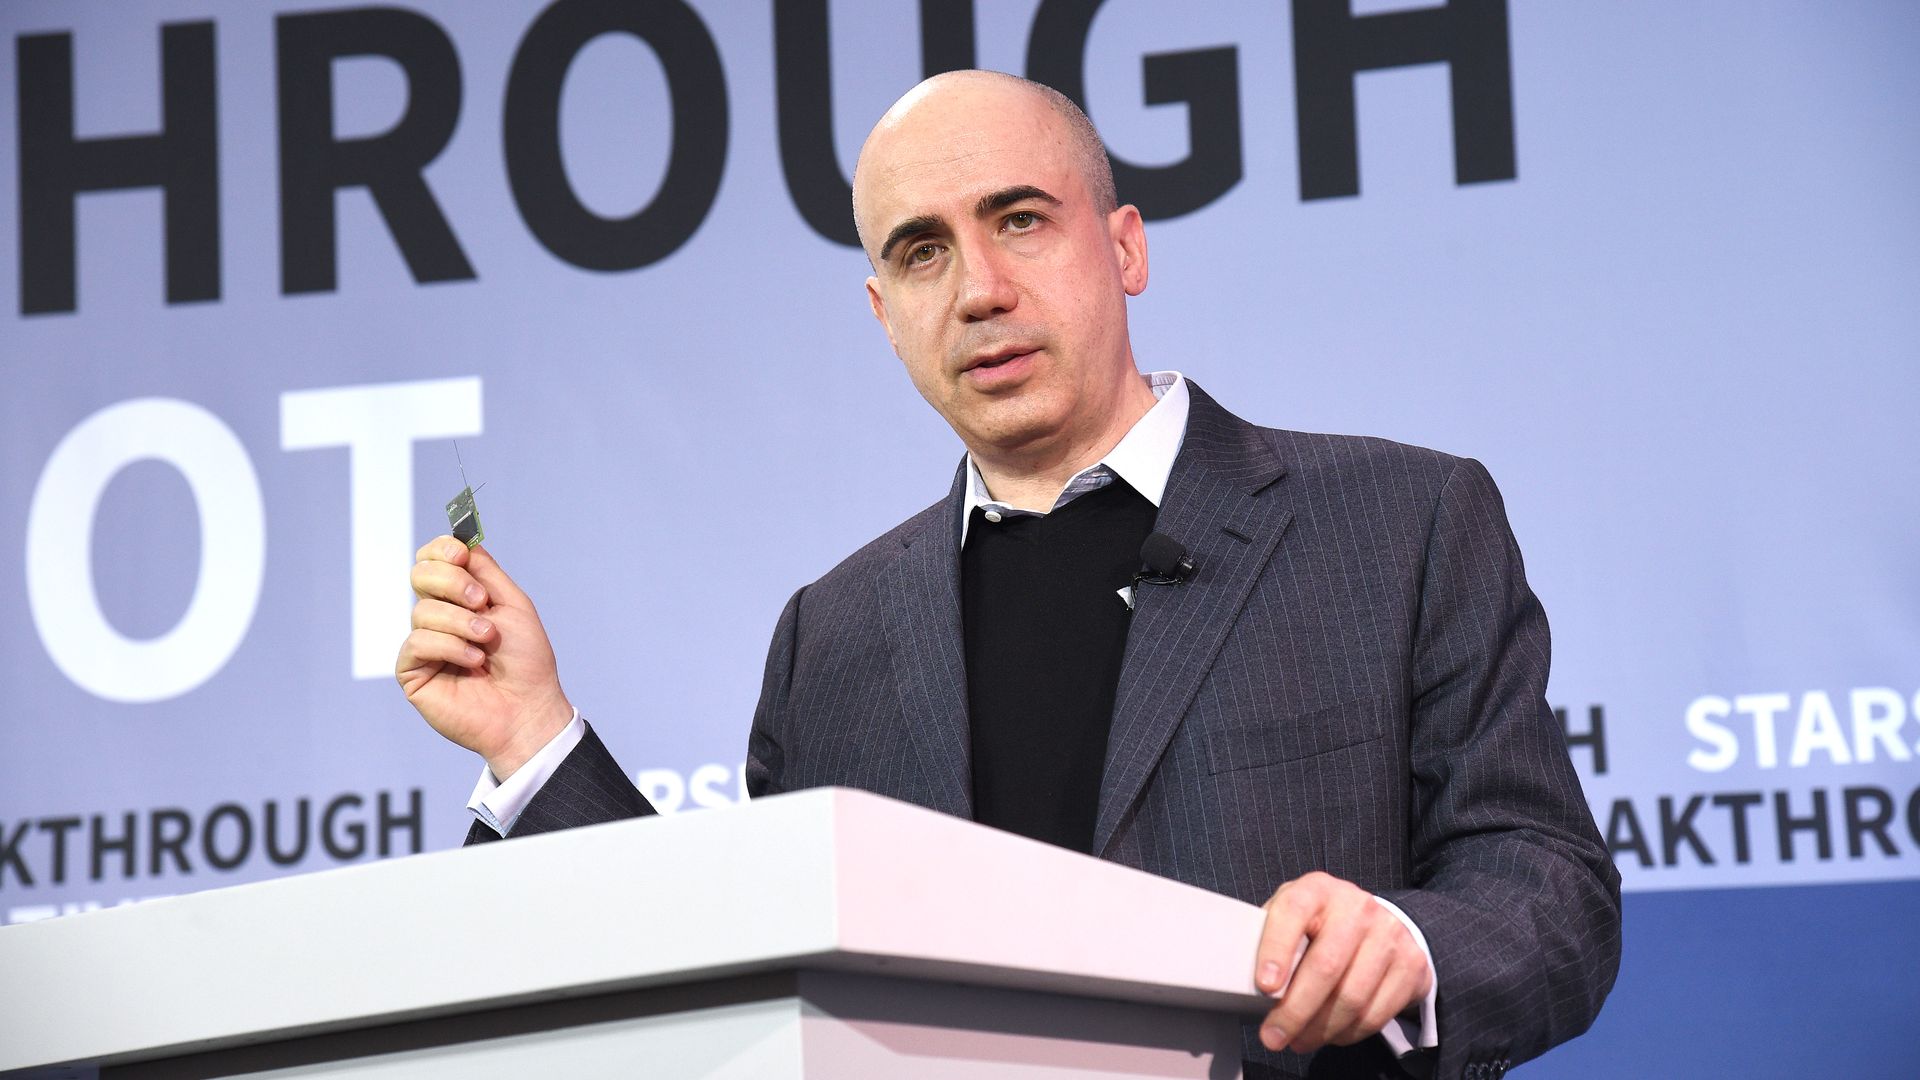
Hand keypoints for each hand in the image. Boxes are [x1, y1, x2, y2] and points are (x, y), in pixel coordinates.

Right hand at [396, 536, 571, 778]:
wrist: (529, 708)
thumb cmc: (526, 662)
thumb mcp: (512, 605)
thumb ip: (485, 573)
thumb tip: (463, 541)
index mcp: (460, 599)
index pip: (433, 560)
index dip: (441, 550)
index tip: (461, 554)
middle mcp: (438, 618)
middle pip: (419, 575)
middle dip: (451, 581)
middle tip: (481, 601)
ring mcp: (423, 644)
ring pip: (423, 610)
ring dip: (462, 623)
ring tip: (487, 643)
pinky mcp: (412, 672)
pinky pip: (417, 643)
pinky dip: (450, 647)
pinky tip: (473, 662)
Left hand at [1253, 871, 1431, 1054]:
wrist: (1379, 922)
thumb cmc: (1320, 924)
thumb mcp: (1293, 917)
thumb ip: (1270, 938)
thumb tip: (1241, 979)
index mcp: (1317, 890)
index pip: (1293, 913)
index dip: (1276, 950)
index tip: (1264, 986)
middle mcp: (1356, 907)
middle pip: (1325, 967)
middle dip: (1294, 1011)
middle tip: (1274, 1036)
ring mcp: (1389, 934)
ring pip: (1352, 997)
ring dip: (1320, 1029)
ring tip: (1299, 1041)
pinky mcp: (1411, 964)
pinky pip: (1376, 1013)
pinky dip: (1348, 1033)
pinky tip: (1331, 1034)